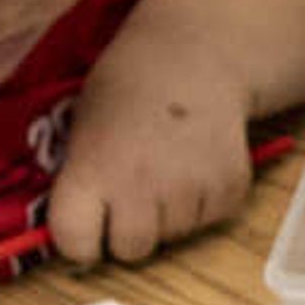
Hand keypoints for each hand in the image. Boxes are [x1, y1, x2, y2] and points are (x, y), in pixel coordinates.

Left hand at [51, 15, 255, 263]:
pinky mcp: (229, 188)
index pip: (75, 243)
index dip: (79, 242)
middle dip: (130, 231)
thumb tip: (80, 229)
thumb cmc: (127, 89)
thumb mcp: (83, 126)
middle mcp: (140, 186)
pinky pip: (209, 218)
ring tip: (168, 166)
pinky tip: (195, 162)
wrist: (193, 54)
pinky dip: (203, 200)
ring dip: (169, 212)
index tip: (86, 229)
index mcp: (92, 169)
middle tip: (133, 196)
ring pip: (174, 235)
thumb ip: (80, 179)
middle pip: (131, 250)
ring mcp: (189, 189)